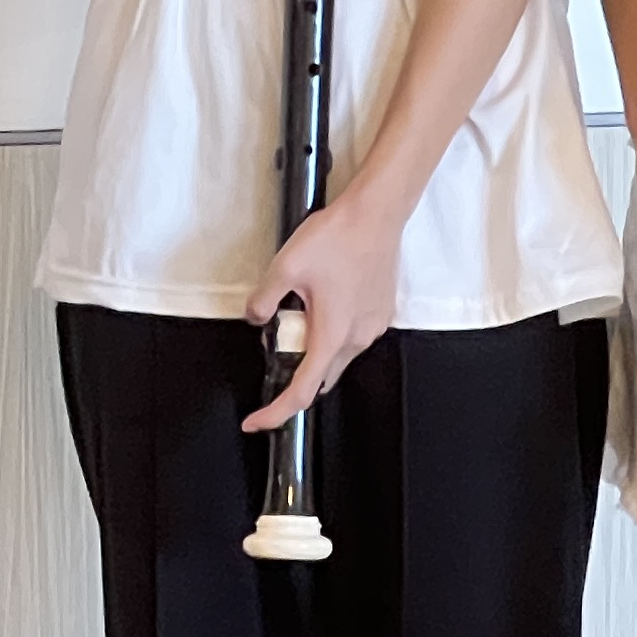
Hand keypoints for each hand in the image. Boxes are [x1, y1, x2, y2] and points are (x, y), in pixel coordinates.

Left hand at [241, 192, 403, 431]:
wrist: (375, 215)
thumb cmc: (338, 238)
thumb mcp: (285, 267)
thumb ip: (264, 300)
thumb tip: (255, 317)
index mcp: (333, 335)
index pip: (303, 391)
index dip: (277, 412)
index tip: (258, 421)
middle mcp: (358, 338)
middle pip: (321, 378)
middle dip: (294, 375)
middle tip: (276, 346)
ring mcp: (373, 327)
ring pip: (337, 357)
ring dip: (313, 350)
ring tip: (298, 314)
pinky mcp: (380, 314)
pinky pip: (351, 338)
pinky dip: (331, 334)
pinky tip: (321, 304)